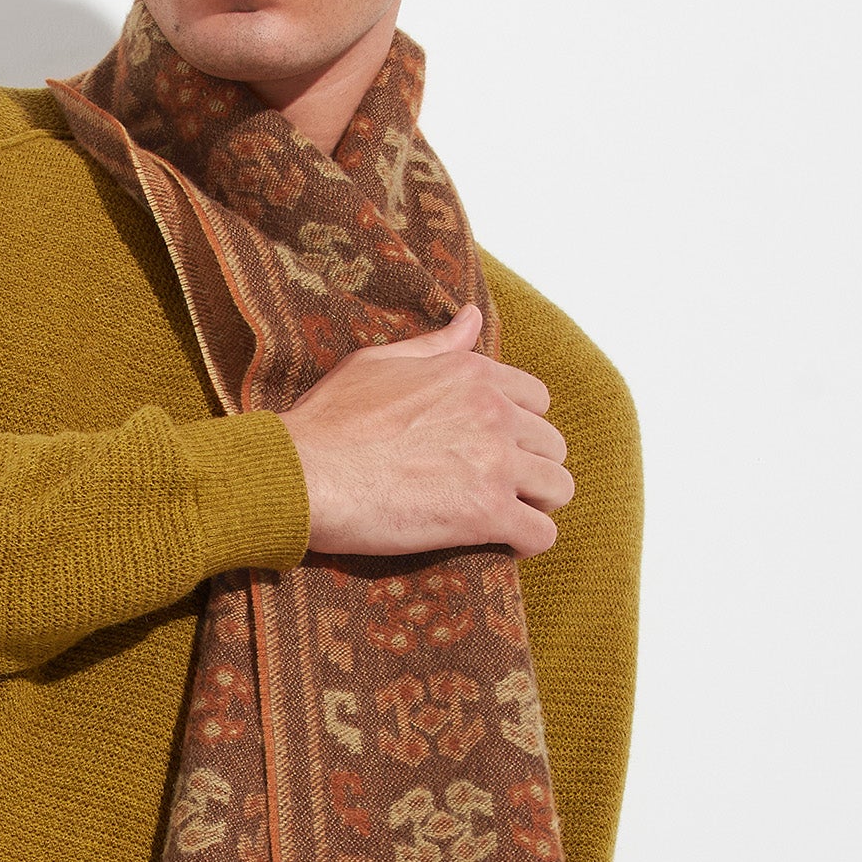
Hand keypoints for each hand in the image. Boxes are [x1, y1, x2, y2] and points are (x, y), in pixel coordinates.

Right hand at [279, 303, 571, 557]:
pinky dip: (526, 543)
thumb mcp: (379, 363)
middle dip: (531, 468)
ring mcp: (494, 463)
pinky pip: (540, 535)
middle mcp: (494, 412)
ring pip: (559, 489)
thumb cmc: (328, 421)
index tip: (493, 449)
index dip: (519, 428)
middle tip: (496, 489)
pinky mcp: (485, 513)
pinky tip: (501, 544)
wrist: (301, 473)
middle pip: (553, 445)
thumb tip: (473, 317)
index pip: (537, 399)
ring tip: (505, 518)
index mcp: (472, 374)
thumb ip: (436, 346)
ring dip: (537, 505)